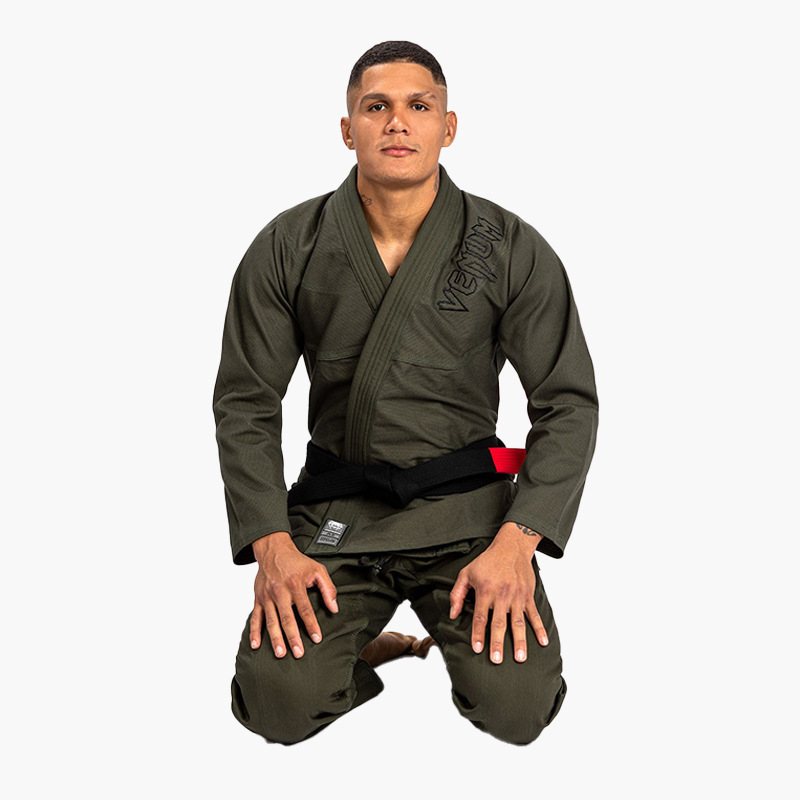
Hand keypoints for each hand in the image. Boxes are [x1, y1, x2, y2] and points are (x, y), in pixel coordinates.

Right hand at [249, 531, 338, 658]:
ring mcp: (267, 596)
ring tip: (280, 653)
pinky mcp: (258, 599)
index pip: (305, 609)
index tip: (317, 638)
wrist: (273, 550)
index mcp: (295, 584)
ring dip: (275, 638)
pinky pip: (255, 617)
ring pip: (271, 620)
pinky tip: (256, 645)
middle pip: (287, 618)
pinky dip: (254, 632)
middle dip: (293, 637)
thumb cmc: (296, 562)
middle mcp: (280, 591)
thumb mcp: (317, 569)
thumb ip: (328, 588)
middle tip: (298, 653)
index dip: (311, 625)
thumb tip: (334, 608)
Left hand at [448, 522, 547, 663]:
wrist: (511, 547)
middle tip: (497, 659)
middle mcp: (502, 595)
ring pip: (518, 622)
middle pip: (499, 623)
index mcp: (486, 590)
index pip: (481, 617)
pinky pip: (534, 614)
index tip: (478, 649)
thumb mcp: (466, 573)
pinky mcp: (528, 596)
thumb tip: (452, 614)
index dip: (478, 634)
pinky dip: (540, 629)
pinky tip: (543, 642)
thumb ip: (457, 594)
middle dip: (498, 642)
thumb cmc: (487, 561)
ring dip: (520, 641)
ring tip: (520, 658)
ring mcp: (517, 596)